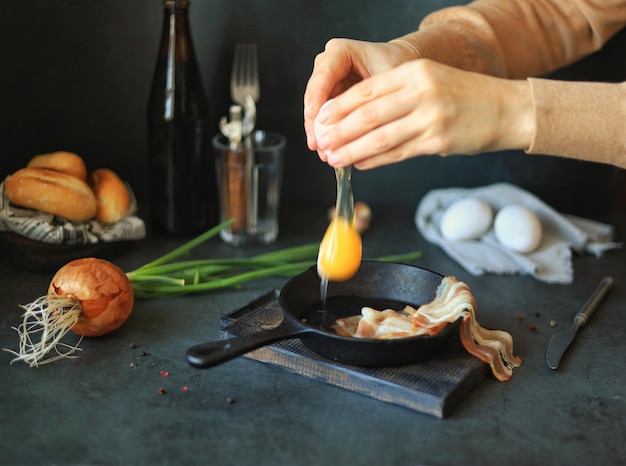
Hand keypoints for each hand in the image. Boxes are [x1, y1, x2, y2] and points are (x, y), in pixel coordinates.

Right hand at [303, 38, 416, 154]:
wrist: (403, 66)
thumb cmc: (399, 66)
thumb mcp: (389, 81)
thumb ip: (372, 100)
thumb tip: (361, 128)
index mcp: (340, 52)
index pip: (323, 76)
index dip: (317, 99)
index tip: (316, 120)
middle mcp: (328, 64)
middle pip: (314, 95)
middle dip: (315, 123)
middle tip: (318, 145)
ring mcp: (326, 81)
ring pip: (316, 109)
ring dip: (319, 133)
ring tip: (324, 153)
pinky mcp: (330, 96)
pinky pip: (324, 117)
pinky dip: (327, 134)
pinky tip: (329, 151)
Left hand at [307, 58, 534, 169]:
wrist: (506, 109)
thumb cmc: (465, 96)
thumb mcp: (430, 81)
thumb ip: (397, 95)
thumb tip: (357, 117)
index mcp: (415, 72)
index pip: (367, 90)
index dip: (339, 107)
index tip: (321, 119)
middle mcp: (421, 92)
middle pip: (368, 114)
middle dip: (339, 131)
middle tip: (321, 142)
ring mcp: (430, 118)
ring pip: (379, 137)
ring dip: (352, 150)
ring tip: (333, 158)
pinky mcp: (438, 142)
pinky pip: (397, 153)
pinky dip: (374, 160)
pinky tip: (359, 163)